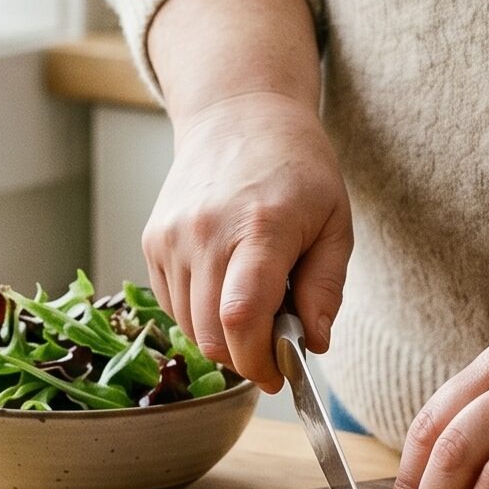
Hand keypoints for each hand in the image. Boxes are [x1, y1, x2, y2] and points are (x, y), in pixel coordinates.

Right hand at [143, 91, 352, 391]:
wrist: (238, 114)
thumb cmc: (297, 168)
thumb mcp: (335, 222)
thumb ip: (326, 288)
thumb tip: (314, 344)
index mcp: (260, 227)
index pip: (242, 317)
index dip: (259, 361)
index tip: (281, 374)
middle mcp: (205, 232)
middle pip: (210, 333)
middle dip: (244, 358)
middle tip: (273, 349)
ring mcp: (172, 236)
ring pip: (188, 326)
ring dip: (221, 337)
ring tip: (253, 306)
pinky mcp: (153, 239)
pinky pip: (172, 303)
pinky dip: (199, 313)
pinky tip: (226, 285)